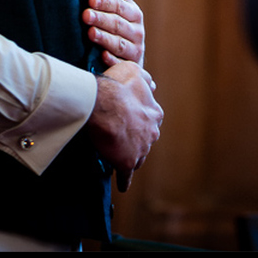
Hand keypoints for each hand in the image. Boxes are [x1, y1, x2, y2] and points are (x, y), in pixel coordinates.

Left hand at [84, 0, 144, 65]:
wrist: (127, 55)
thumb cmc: (118, 20)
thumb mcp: (120, 0)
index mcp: (134, 13)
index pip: (120, 6)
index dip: (106, 2)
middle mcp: (137, 32)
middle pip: (118, 25)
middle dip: (102, 20)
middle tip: (85, 16)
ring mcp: (133, 51)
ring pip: (119, 45)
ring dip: (105, 39)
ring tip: (90, 34)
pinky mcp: (128, 68)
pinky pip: (121, 66)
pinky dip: (112, 62)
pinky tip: (101, 57)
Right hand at [87, 60, 162, 191]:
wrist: (103, 103)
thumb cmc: (116, 85)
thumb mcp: (134, 71)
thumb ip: (143, 77)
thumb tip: (150, 82)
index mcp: (154, 113)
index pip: (149, 119)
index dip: (138, 119)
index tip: (129, 119)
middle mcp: (152, 132)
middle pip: (145, 139)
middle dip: (136, 139)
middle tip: (121, 137)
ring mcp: (140, 149)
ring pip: (137, 156)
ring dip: (130, 156)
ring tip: (119, 157)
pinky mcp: (126, 162)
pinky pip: (126, 175)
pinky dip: (124, 180)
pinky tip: (123, 185)